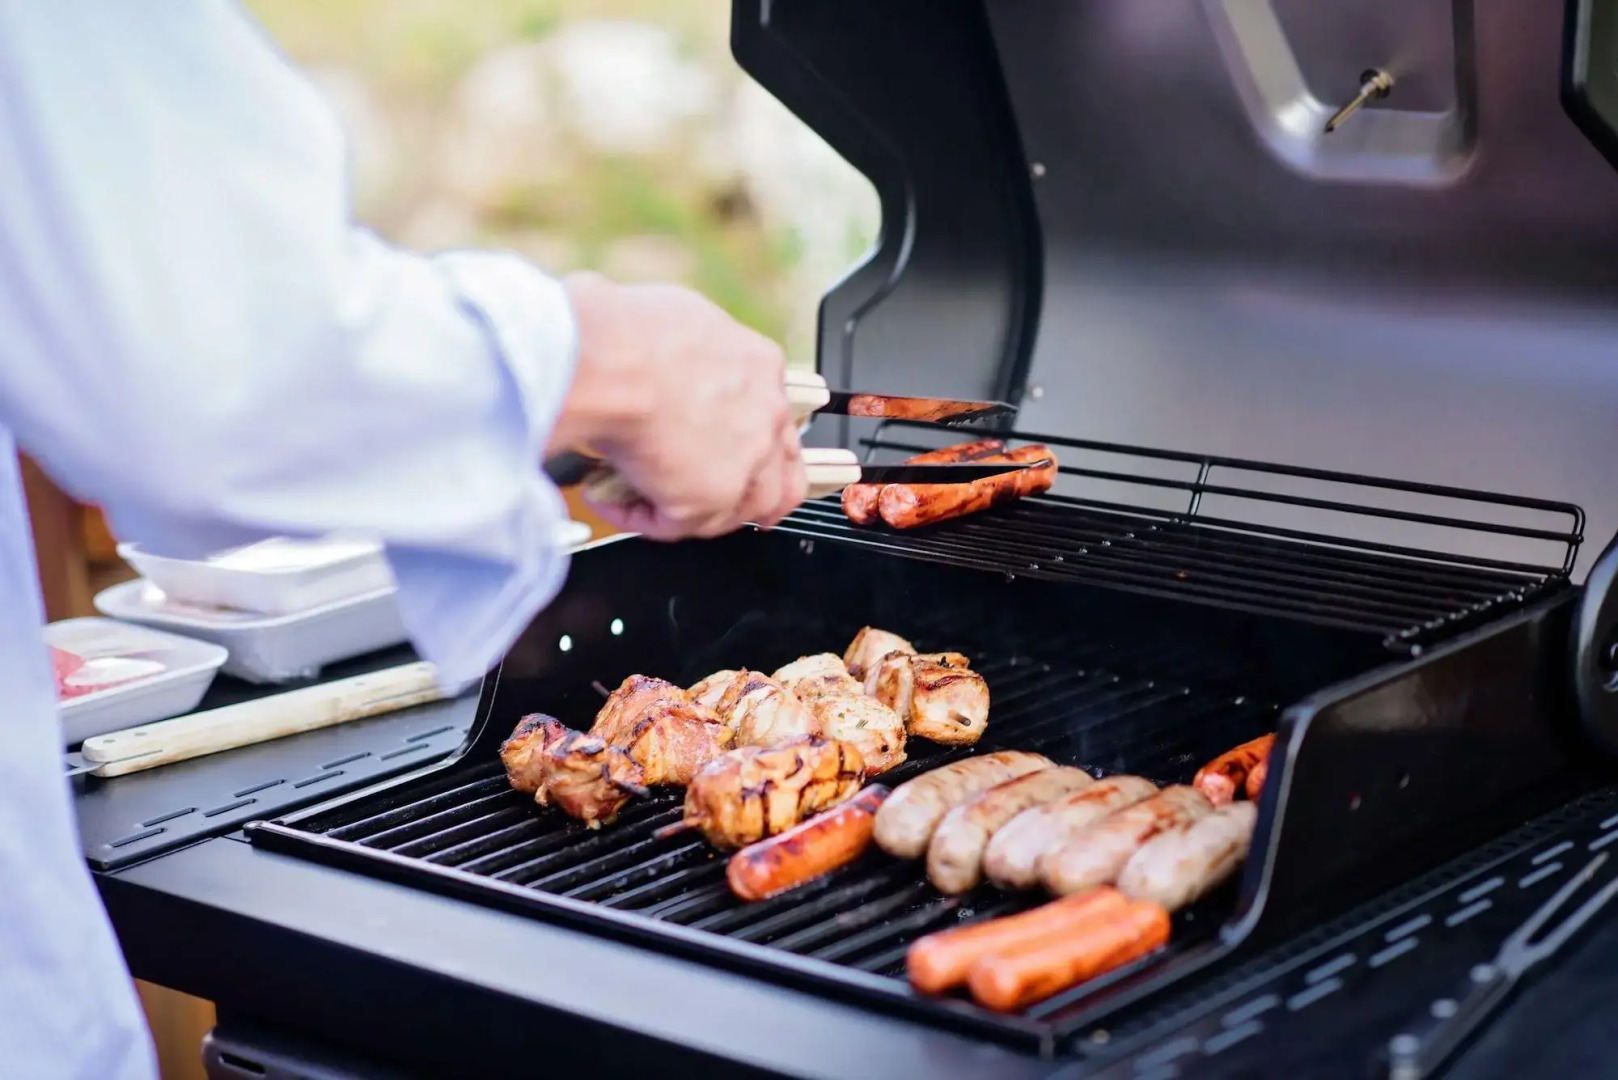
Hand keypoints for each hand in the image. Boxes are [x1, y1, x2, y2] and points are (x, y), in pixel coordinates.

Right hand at [548, 272, 806, 540]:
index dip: (745, 436)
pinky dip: (642, 518)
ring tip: (651, 507)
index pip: (769, 413)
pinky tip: (611, 501)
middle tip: (707, 494)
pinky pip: (679, 523)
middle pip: (777, 468)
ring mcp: (747, 458)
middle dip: (745, 489)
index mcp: (758, 364)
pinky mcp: (713, 496)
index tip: (721, 446)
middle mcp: (766, 412)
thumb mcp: (675, 320)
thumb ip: (686, 352)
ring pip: (740, 507)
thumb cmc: (628, 332)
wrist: (612, 362)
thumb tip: (660, 357)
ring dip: (695, 513)